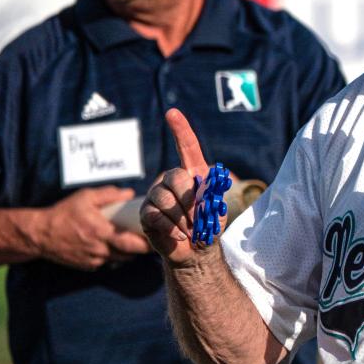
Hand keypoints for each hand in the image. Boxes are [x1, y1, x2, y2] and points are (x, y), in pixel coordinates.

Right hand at [36, 186, 149, 269]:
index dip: (147, 242)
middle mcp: (99, 249)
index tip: (156, 234)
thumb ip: (109, 194)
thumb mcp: (85, 197)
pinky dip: (113, 255)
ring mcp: (94, 259)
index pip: (132, 243)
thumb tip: (130, 193)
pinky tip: (114, 245)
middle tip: (151, 239)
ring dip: (128, 252)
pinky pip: (107, 261)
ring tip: (134, 240)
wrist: (39, 234)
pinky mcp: (88, 266)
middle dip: (142, 248)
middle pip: (130, 254)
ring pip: (120, 259)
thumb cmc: (64, 213)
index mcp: (101, 232)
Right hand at [140, 108, 216, 266]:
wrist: (197, 250)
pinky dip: (171, 228)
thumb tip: (198, 186)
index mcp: (193, 173)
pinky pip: (156, 216)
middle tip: (197, 218)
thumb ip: (210, 194)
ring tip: (188, 228)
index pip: (187, 147)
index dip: (180, 129)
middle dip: (190, 201)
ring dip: (181, 218)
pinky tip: (178, 235)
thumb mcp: (217, 207)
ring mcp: (156, 195)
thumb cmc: (209, 225)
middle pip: (176, 177)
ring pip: (164, 199)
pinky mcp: (146, 213)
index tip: (172, 113)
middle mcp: (172, 179)